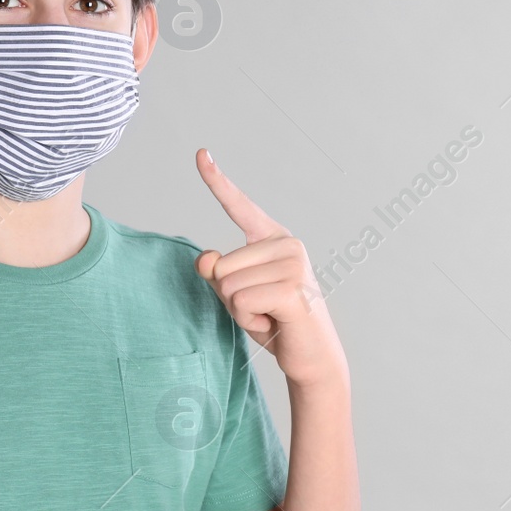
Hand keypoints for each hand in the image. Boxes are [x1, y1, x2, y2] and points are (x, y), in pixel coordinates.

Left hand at [192, 149, 346, 390]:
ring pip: (228, 284)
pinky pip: (240, 301)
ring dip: (240, 312)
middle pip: (221, 264)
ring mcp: (293, 264)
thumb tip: (205, 259)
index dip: (217, 181)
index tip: (200, 152)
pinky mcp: (292, 289)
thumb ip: (217, 274)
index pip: (239, 206)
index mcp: (274, 239)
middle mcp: (287, 244)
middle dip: (230, 297)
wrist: (311, 358)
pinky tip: (274, 324)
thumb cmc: (275, 323)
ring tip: (269, 317)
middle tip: (262, 310)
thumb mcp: (237, 296)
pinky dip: (249, 321)